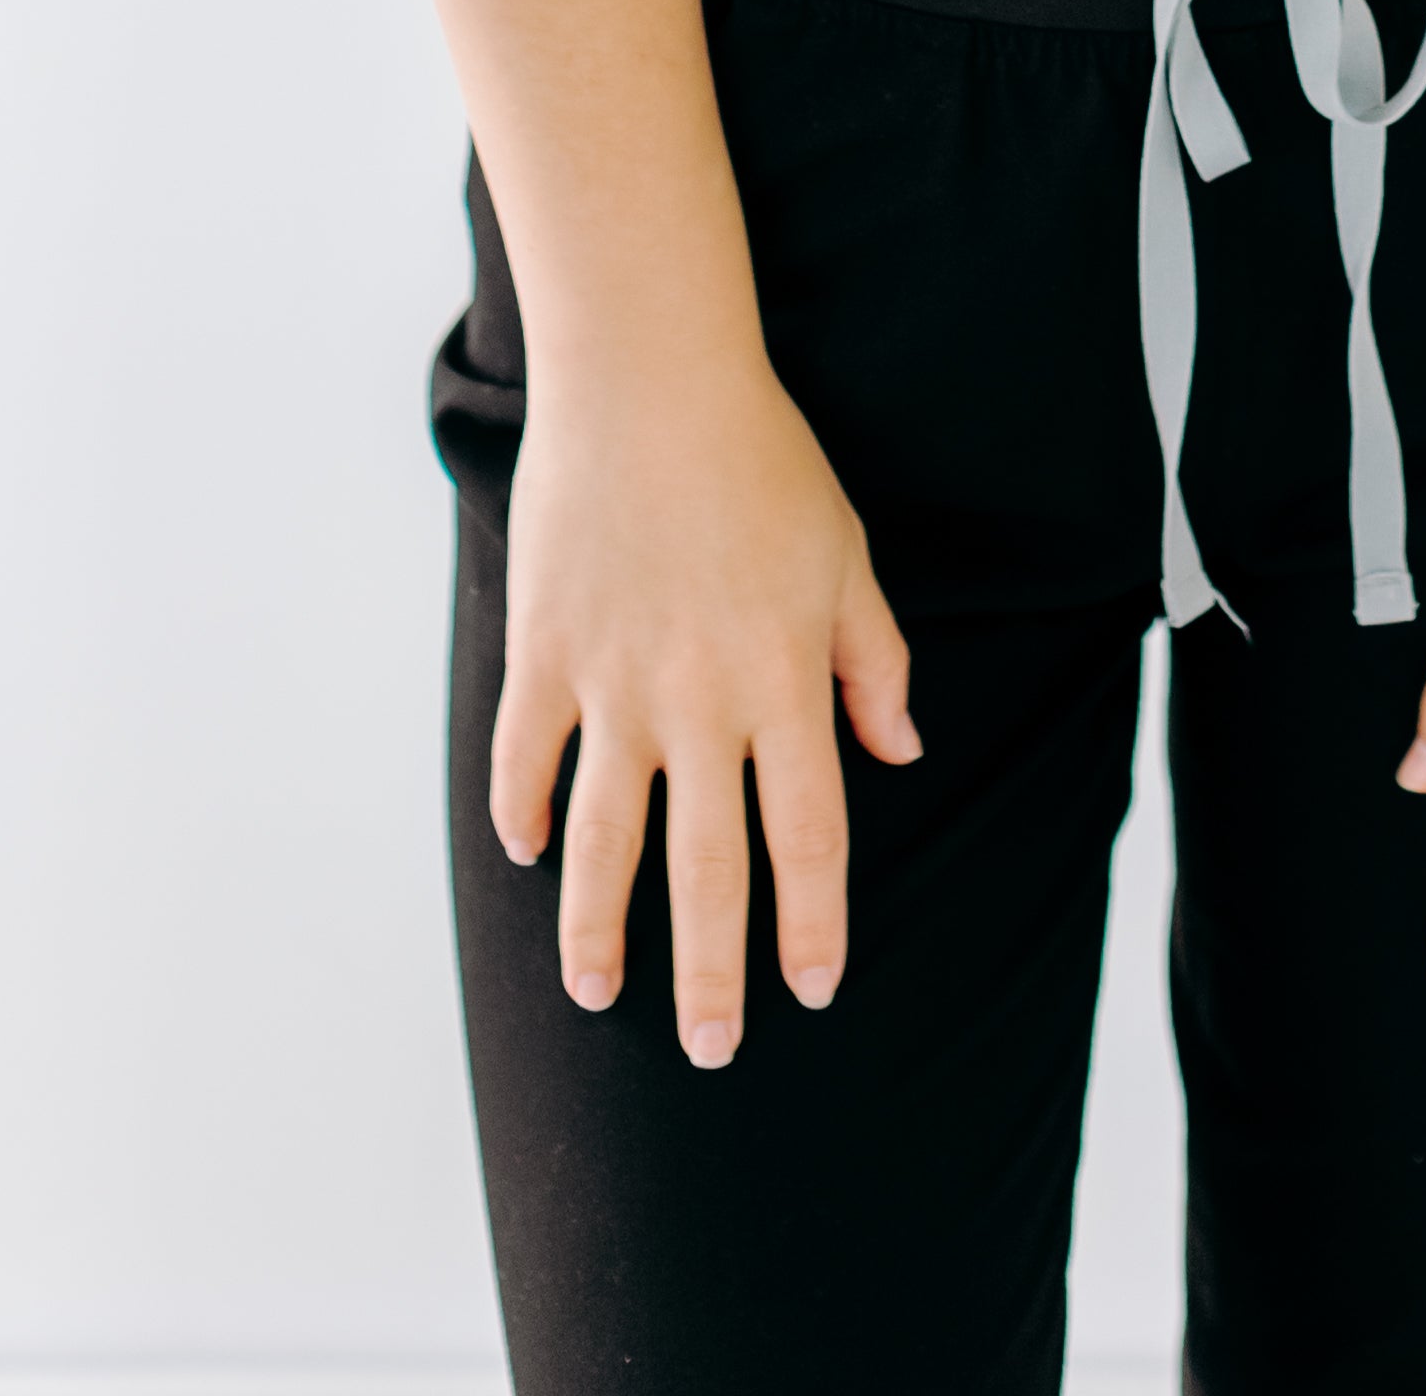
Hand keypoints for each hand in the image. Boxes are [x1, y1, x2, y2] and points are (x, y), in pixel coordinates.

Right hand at [489, 342, 918, 1063]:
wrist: (650, 376)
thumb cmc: (762, 459)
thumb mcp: (845, 553)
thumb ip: (873, 660)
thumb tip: (901, 750)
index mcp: (786, 682)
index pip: (809, 838)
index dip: (813, 925)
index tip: (812, 990)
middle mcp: (702, 702)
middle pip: (709, 869)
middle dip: (712, 972)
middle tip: (713, 1049)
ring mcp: (615, 684)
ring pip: (606, 841)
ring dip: (601, 928)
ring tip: (599, 992)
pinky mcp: (546, 652)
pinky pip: (527, 760)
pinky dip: (525, 814)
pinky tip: (530, 853)